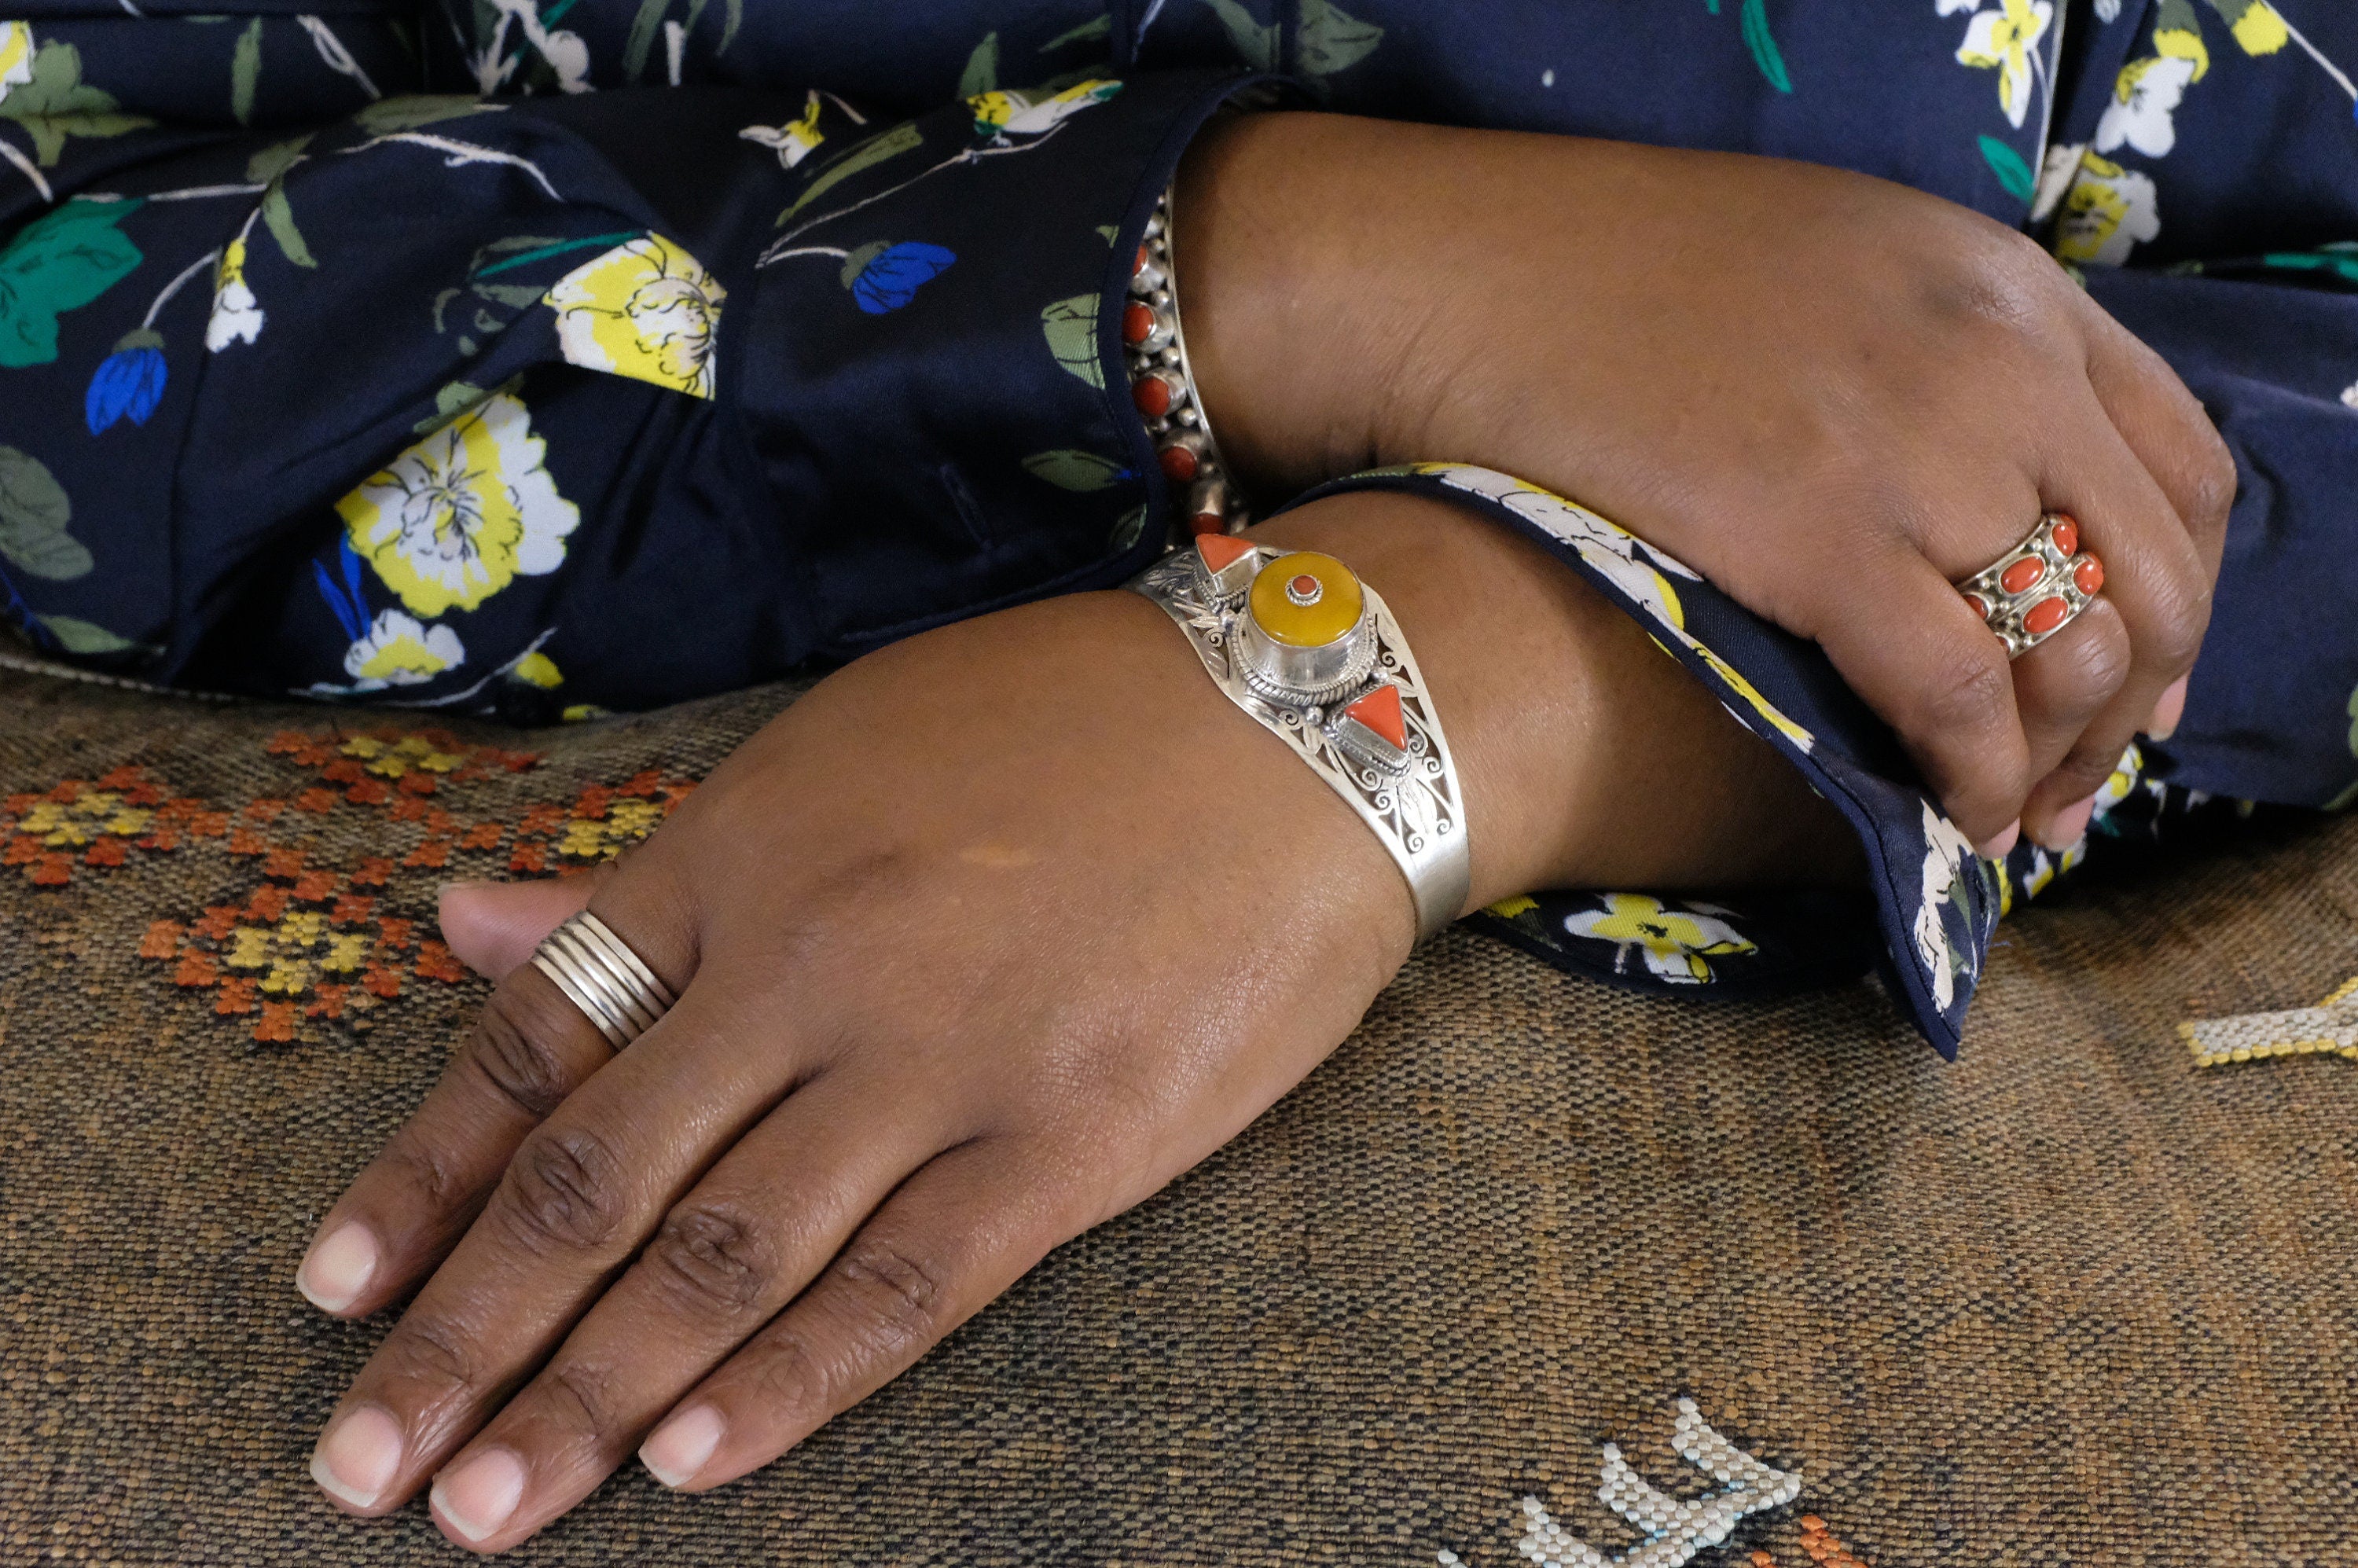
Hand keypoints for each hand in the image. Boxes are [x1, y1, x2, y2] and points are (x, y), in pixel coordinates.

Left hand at [293, 491, 1854, 1551]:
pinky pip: (903, 1287)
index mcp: (744, 849)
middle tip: (361, 1467)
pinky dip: (787, 1386)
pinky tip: (687, 1463)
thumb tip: (461, 925)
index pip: (539, 1039)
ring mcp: (942, 1059)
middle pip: (600, 1178)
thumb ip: (652, 865)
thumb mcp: (838, 745)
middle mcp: (813, 961)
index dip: (424, 1174)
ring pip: (727, 1256)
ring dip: (588, 1394)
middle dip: (467, 1336)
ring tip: (480, 1508)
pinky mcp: (1071, 1141)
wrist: (1313, 719)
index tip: (335, 1290)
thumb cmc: (1073, 721)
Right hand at [1179, 113, 2234, 852]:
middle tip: (2077, 782)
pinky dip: (1975, 780)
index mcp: (2005, 285)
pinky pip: (1961, 697)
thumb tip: (1959, 489)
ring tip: (2011, 820)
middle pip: (2151, 572)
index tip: (2137, 669)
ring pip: (2073, 649)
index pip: (2177, 465)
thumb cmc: (1609, 281)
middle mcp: (2000, 362)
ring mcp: (1923, 447)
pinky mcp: (1826, 539)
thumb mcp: (1826, 272)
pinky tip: (1950, 823)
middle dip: (2127, 706)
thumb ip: (1925, 361)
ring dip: (2057, 758)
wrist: (1467, 282)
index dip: (2175, 592)